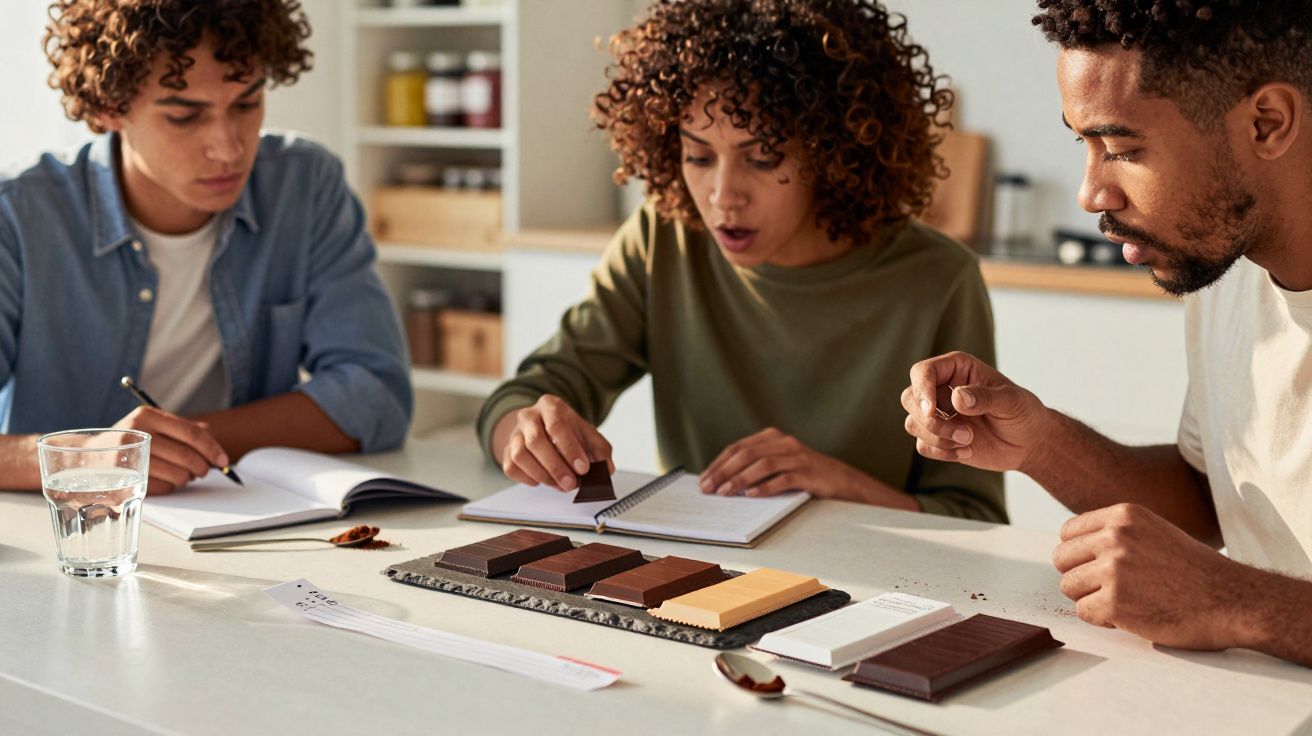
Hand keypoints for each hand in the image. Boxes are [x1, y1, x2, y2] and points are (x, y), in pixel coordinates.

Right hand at [112, 406, 228, 494]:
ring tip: (179, 474)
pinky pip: (163, 488)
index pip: (192, 433)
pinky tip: (162, 481)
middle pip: (187, 456)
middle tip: (202, 471)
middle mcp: (137, 433)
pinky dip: (170, 487)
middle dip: (202, 468)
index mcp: (148, 416)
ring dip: (185, 479)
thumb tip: (215, 448)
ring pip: (178, 475)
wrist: (87, 457)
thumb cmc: (130, 442)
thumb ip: (184, 431)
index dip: (212, 449)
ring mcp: (128, 457)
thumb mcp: (153, 427)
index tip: (223, 460)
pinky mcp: (123, 480)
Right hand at [496, 395, 613, 491]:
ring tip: (559, 485)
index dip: (570, 449)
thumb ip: (600, 450)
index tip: (583, 469)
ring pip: (520, 455)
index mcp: (551, 406)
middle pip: (535, 441)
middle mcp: (529, 416)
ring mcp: (515, 433)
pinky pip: (511, 467)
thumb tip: (606, 469)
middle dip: (555, 466)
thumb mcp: (587, 434)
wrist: (543, 426)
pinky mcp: (507, 449)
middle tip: (571, 484)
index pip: (557, 425)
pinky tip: (542, 480)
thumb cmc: (567, 431)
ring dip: (541, 475)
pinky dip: (527, 478)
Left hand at [697, 427, 913, 506]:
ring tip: (725, 493)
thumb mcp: (779, 465)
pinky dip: (766, 487)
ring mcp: (798, 456)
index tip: (703, 480)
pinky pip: (784, 479)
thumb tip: (721, 482)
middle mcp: (784, 443)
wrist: (844, 482)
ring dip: (740, 479)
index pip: (738, 447)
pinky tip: (752, 495)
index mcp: (773, 437)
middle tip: (709, 488)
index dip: (718, 463)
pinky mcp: (810, 472)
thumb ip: (755, 467)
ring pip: (763, 464)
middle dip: (724, 472)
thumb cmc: (805, 475)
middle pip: (746, 454)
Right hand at [901, 351, 1048, 472]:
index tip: (932, 411)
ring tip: (969, 441)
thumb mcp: (1012, 401)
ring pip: (913, 423)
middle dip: (931, 421)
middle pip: (910, 398)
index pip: (922, 372)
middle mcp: (942, 389)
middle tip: (964, 433)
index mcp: (957, 369)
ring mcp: (938, 414)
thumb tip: (957, 397)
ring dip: (938, 438)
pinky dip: (941, 452)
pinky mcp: (939, 438)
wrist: (1029, 442)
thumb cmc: (1023, 413)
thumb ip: (985, 396)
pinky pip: (922, 446)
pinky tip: (967, 452)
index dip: (921, 389)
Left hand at [1052, 503, 1243, 649]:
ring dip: (1090, 599)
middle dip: (1080, 577)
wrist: (1233, 600)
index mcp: (1124, 515)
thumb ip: (1118, 534)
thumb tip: (1073, 546)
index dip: (1079, 554)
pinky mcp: (1114, 601)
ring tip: (1123, 602)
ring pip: (1069, 586)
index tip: (1098, 567)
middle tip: (1108, 589)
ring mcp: (1113, 569)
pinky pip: (1083, 612)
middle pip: (1061, 559)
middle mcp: (1115, 536)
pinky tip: (1131, 616)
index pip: (1068, 532)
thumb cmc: (1195, 571)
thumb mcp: (1155, 532)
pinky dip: (1102, 620)